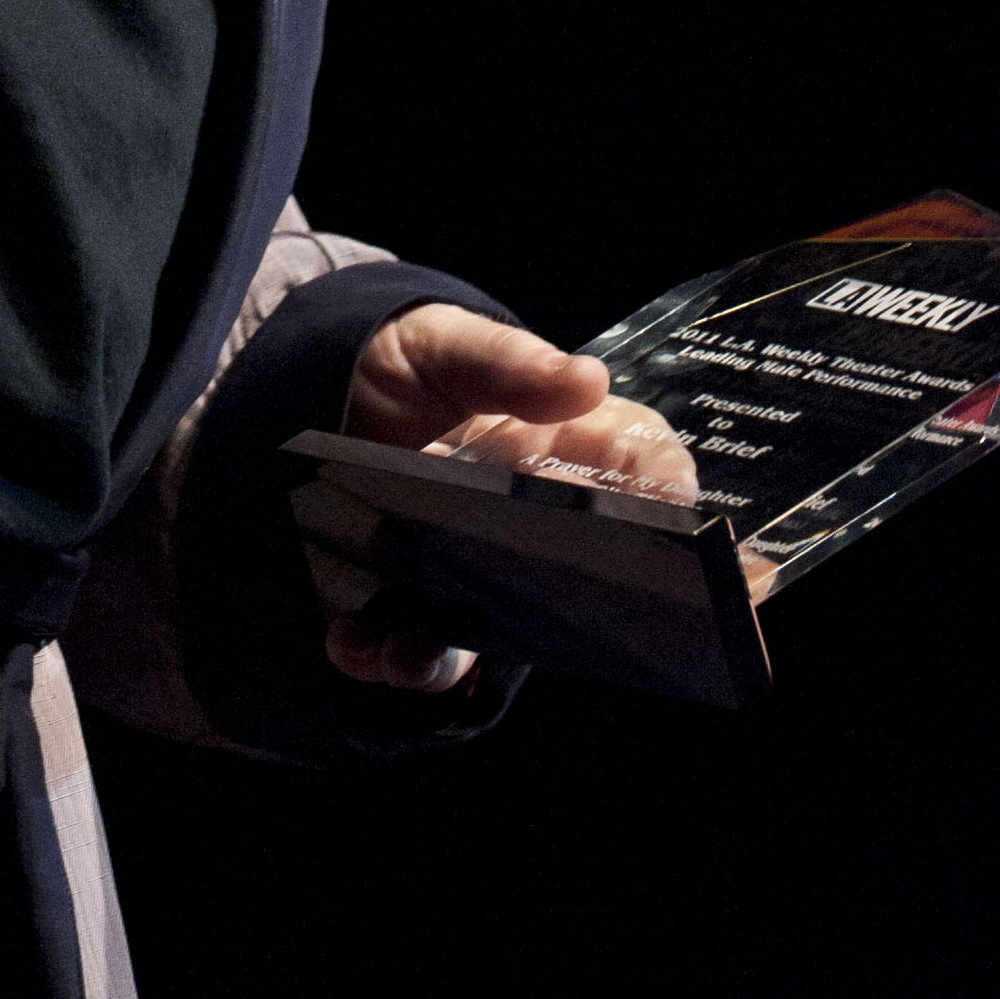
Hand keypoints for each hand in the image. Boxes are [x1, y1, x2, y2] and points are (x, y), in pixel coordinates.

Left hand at [311, 304, 698, 690]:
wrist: (324, 385)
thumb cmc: (409, 362)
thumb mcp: (446, 343)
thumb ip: (506, 363)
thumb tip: (589, 380)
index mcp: (558, 447)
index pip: (637, 467)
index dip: (665, 485)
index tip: (675, 501)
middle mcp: (529, 521)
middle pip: (578, 577)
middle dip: (573, 610)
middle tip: (551, 617)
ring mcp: (470, 568)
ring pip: (489, 633)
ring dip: (450, 655)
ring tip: (411, 651)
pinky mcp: (409, 600)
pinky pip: (409, 648)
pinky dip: (378, 654)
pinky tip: (354, 639)